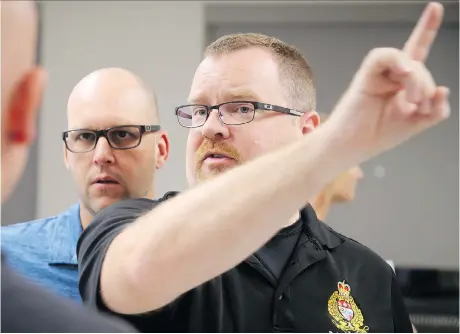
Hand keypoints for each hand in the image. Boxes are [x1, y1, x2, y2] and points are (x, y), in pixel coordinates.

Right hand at [327, 2, 449, 161]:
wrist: (352, 147)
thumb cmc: (378, 135)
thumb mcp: (416, 124)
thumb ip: (435, 110)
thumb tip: (443, 89)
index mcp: (403, 85)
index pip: (418, 52)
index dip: (427, 29)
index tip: (435, 6)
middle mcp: (391, 76)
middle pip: (419, 64)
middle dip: (425, 85)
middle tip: (417, 107)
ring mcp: (378, 75)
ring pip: (406, 59)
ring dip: (416, 81)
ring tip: (410, 103)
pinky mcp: (365, 77)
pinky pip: (383, 56)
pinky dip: (398, 61)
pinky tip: (404, 74)